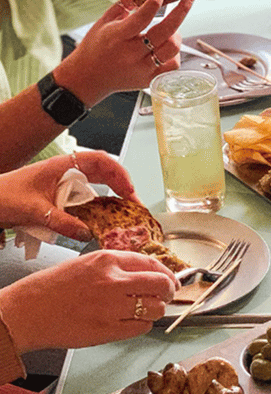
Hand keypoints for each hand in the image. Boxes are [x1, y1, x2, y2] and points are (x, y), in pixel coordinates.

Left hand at [0, 151, 138, 240]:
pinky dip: (98, 207)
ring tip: (123, 212)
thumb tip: (87, 233)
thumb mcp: (33, 210)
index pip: (101, 160)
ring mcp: (64, 183)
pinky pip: (86, 198)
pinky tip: (102, 219)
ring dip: (112, 197)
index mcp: (62, 166)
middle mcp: (66, 171)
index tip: (129, 191)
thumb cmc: (2, 196)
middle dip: (122, 187)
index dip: (119, 173)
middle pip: (104, 172)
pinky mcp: (60, 196)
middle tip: (133, 205)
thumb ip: (61, 222)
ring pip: (96, 185)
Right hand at [0, 250, 178, 352]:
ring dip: (156, 310)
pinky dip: (143, 326)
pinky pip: (142, 328)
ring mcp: (112, 306)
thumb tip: (150, 273)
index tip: (172, 280)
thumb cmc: (55, 287)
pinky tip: (133, 322)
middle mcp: (114, 281)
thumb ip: (119, 266)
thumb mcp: (88, 264)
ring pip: (156, 308)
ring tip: (147, 310)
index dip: (168, 273)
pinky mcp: (108, 330)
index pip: (153, 264)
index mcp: (108, 260)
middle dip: (170, 291)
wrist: (28, 312)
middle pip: (161, 285)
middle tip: (168, 295)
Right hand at [53, 0, 195, 107]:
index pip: (141, 18)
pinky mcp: (150, 80)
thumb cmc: (97, 45)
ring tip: (170, 30)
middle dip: (182, 11)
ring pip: (173, 49)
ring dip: (177, 34)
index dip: (154, 3)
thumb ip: (127, 3)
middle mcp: (131, 54)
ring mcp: (143, 69)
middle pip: (165, 33)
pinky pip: (173, 66)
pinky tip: (166, 47)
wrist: (89, 77)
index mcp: (117, 36)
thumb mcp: (105, 20)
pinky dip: (175, 53)